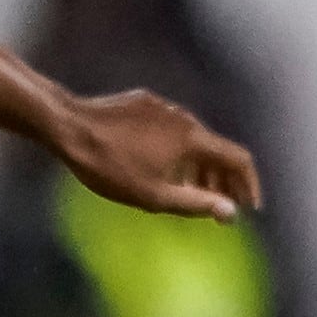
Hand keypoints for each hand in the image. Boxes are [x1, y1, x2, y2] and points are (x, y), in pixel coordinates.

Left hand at [49, 87, 262, 221]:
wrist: (66, 125)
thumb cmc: (107, 165)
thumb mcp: (152, 195)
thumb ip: (195, 204)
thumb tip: (231, 213)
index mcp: (194, 139)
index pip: (239, 159)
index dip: (249, 184)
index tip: (249, 206)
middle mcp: (185, 118)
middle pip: (216, 149)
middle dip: (223, 180)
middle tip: (221, 205)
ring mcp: (163, 108)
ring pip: (192, 139)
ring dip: (199, 166)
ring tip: (193, 191)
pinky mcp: (142, 103)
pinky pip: (169, 129)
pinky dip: (176, 151)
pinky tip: (159, 166)